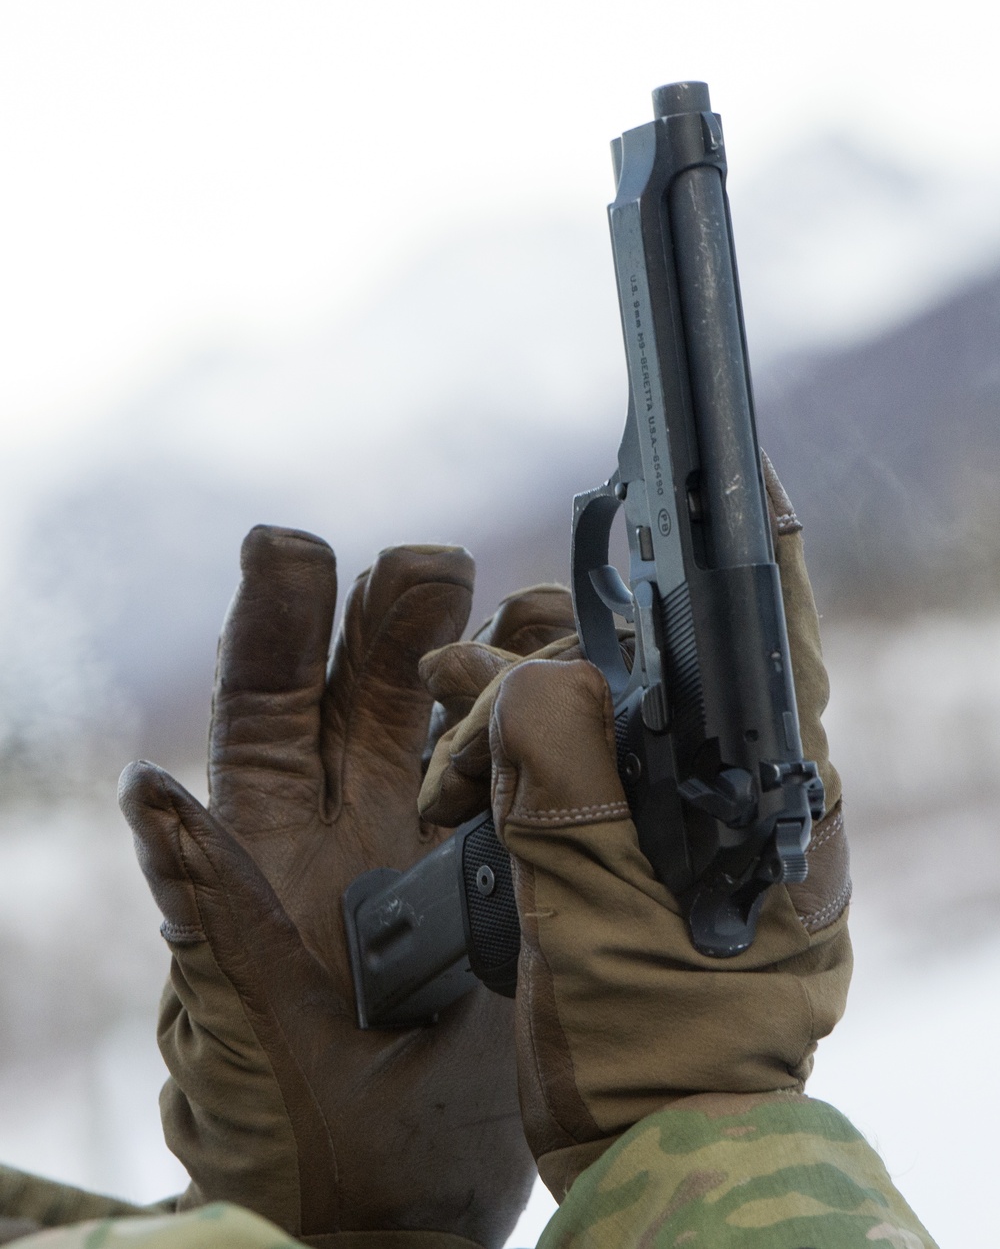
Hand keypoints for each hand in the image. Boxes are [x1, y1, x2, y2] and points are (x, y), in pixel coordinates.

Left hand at [120, 528, 559, 1247]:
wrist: (408, 1197)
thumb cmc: (297, 1125)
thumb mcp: (238, 1019)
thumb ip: (204, 902)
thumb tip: (145, 786)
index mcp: (268, 842)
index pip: (262, 706)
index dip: (271, 623)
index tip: (285, 547)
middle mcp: (347, 825)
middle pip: (366, 690)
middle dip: (391, 616)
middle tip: (429, 563)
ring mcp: (428, 844)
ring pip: (451, 718)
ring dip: (484, 655)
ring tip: (532, 608)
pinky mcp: (499, 873)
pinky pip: (520, 776)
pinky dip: (547, 723)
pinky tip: (577, 686)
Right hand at [418, 463, 849, 1197]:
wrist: (642, 1136)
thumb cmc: (648, 1040)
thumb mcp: (593, 897)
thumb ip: (561, 767)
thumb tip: (533, 675)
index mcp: (775, 791)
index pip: (771, 631)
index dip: (748, 532)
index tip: (730, 459)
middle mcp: (748, 791)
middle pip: (658, 665)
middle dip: (549, 654)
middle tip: (457, 671)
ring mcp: (694, 820)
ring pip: (606, 714)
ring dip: (513, 710)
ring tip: (438, 736)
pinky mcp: (642, 848)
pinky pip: (578, 768)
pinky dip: (513, 758)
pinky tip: (456, 779)